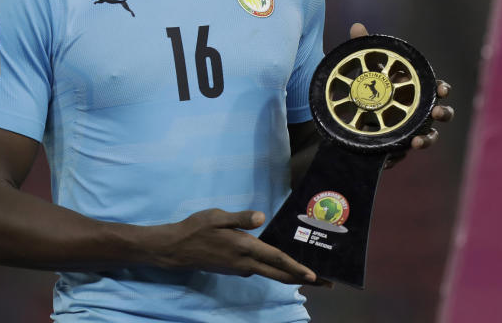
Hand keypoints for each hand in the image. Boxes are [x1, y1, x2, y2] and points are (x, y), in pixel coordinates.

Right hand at [152, 208, 329, 285]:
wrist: (177, 249)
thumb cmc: (196, 229)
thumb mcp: (217, 217)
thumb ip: (240, 218)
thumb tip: (261, 217)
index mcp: (244, 248)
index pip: (276, 259)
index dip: (296, 267)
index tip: (314, 276)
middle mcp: (245, 263)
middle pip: (279, 274)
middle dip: (302, 278)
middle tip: (324, 283)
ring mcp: (240, 269)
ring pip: (270, 273)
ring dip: (289, 274)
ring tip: (308, 273)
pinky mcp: (234, 269)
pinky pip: (260, 270)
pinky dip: (275, 270)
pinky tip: (280, 264)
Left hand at [347, 23, 454, 166]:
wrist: (355, 110)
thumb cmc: (371, 84)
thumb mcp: (367, 66)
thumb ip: (365, 47)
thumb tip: (357, 26)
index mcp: (416, 89)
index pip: (437, 88)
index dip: (442, 89)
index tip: (442, 89)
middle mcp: (419, 109)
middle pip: (441, 113)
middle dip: (444, 113)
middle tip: (438, 112)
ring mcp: (412, 128)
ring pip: (429, 136)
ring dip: (428, 139)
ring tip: (419, 141)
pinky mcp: (400, 144)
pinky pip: (406, 151)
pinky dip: (402, 154)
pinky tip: (395, 155)